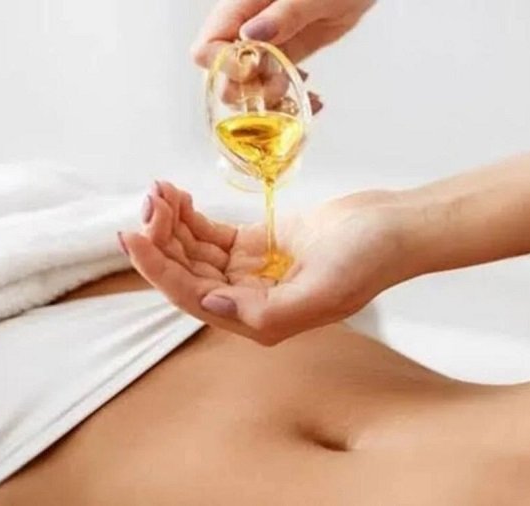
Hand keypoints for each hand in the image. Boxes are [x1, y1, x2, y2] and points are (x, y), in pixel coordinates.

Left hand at [119, 181, 409, 344]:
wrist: (396, 227)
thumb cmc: (369, 259)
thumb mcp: (324, 290)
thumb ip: (268, 311)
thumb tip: (210, 304)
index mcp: (260, 319)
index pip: (192, 296)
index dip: (158, 269)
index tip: (133, 235)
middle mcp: (250, 300)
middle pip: (187, 272)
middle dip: (161, 239)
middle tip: (148, 201)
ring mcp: (253, 271)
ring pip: (195, 251)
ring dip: (172, 224)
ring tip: (159, 191)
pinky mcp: (259, 244)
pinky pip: (211, 234)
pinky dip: (191, 217)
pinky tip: (179, 196)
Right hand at [192, 0, 375, 113]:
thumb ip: (284, 14)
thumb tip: (248, 35)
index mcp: (242, 4)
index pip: (207, 44)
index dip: (223, 65)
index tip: (253, 69)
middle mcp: (248, 24)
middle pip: (221, 70)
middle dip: (245, 87)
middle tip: (279, 84)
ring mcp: (267, 40)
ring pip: (247, 82)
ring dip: (268, 96)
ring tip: (300, 88)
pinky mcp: (288, 50)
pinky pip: (274, 80)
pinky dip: (288, 94)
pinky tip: (310, 94)